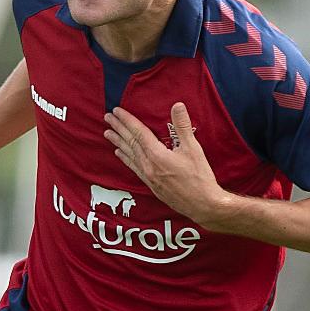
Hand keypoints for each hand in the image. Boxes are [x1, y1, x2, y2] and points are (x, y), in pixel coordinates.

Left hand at [104, 103, 230, 224]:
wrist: (202, 205)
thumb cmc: (199, 178)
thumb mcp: (193, 149)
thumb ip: (183, 126)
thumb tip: (177, 106)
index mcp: (157, 155)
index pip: (138, 133)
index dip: (127, 120)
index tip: (117, 111)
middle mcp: (149, 166)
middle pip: (130, 143)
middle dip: (118, 129)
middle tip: (107, 117)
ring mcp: (148, 177)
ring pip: (129, 155)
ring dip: (118, 142)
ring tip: (108, 134)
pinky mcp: (151, 185)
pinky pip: (134, 167)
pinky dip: (125, 158)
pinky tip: (120, 154)